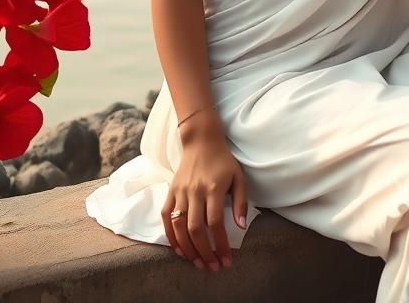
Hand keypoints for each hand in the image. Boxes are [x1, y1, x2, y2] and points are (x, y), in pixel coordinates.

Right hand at [161, 111, 248, 271]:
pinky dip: (170, 236)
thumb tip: (240, 227)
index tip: (226, 260)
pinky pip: (166, 217)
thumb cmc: (223, 161)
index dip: (220, 244)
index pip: (215, 223)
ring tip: (197, 263)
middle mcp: (195, 191)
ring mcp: (180, 191)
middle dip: (204, 252)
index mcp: (213, 188)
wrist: (201, 141)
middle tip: (212, 267)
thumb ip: (241, 202)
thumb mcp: (239, 177)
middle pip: (196, 229)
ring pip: (179, 226)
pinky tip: (179, 250)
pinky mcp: (170, 191)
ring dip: (187, 248)